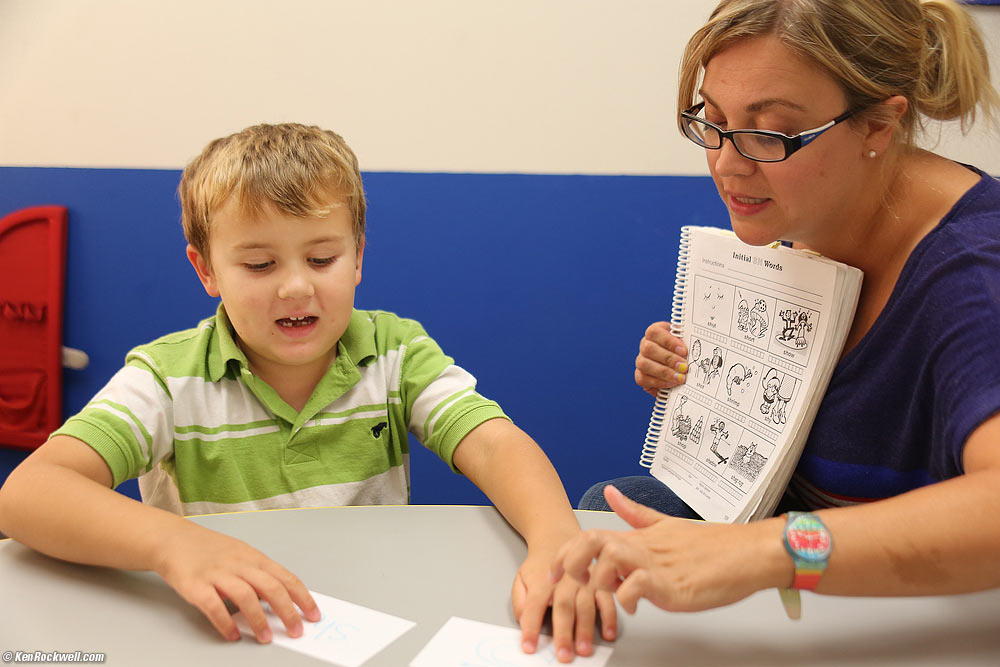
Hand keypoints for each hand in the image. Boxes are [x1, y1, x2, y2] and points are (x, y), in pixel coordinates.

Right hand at [153, 522, 320, 642]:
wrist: (174, 539)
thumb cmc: (210, 550)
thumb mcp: (241, 556)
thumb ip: (259, 575)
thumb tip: (281, 601)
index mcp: (254, 558)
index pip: (285, 578)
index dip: (302, 597)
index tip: (313, 614)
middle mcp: (239, 564)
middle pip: (271, 587)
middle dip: (287, 611)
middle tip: (296, 631)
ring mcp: (217, 574)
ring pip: (245, 596)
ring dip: (258, 619)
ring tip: (266, 637)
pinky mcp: (195, 585)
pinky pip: (213, 606)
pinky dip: (225, 622)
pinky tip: (233, 634)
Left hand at [513, 548, 616, 662]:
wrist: (557, 537)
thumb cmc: (539, 564)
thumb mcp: (521, 577)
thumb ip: (519, 600)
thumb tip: (521, 620)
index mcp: (542, 580)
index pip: (534, 605)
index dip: (531, 627)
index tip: (529, 646)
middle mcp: (564, 580)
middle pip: (563, 607)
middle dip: (564, 633)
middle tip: (564, 655)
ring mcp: (584, 580)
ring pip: (586, 605)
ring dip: (586, 629)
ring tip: (584, 649)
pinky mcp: (600, 581)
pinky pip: (607, 600)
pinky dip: (609, 617)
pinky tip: (608, 633)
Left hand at [551, 486, 786, 613]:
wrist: (749, 554)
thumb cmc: (713, 546)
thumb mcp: (666, 525)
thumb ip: (635, 513)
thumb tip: (610, 495)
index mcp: (640, 537)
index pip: (591, 536)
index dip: (566, 553)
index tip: (553, 572)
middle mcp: (644, 548)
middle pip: (592, 542)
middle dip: (571, 563)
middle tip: (567, 584)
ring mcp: (657, 565)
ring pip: (611, 560)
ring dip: (599, 581)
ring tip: (604, 596)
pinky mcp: (672, 584)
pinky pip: (637, 586)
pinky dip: (627, 598)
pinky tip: (632, 608)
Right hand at [635, 322, 687, 396]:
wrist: (679, 368)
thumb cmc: (682, 352)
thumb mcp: (685, 343)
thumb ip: (687, 342)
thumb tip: (693, 348)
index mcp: (655, 333)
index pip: (654, 332)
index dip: (668, 341)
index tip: (684, 351)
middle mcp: (645, 345)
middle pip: (648, 349)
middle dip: (668, 359)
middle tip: (684, 367)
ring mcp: (640, 360)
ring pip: (644, 364)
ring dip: (664, 372)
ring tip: (680, 378)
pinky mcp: (640, 376)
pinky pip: (643, 379)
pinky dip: (659, 382)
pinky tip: (671, 384)